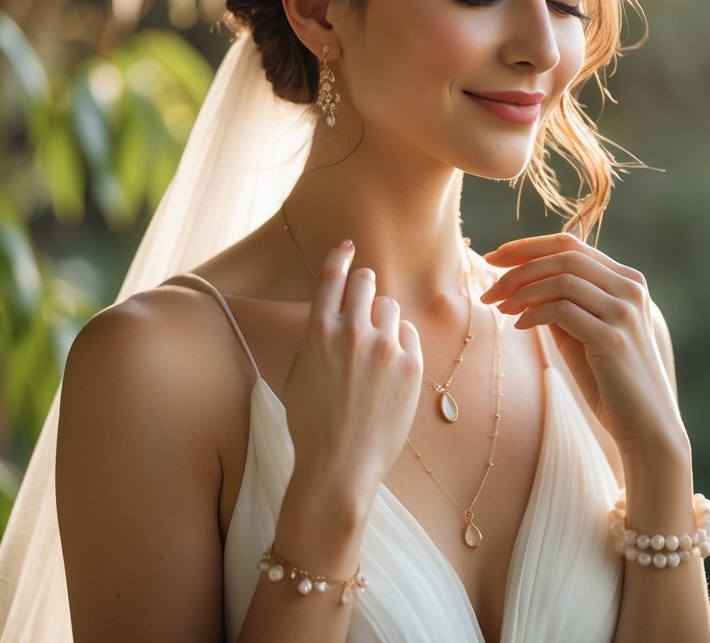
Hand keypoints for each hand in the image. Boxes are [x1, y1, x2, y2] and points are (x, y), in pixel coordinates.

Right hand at [283, 241, 423, 512]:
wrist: (339, 464)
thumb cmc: (311, 423)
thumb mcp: (298, 372)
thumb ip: (316, 337)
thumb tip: (332, 313)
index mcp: (318, 331)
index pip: (332, 277)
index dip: (340, 256)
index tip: (347, 247)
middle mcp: (352, 333)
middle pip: (366, 283)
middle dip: (364, 284)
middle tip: (364, 293)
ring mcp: (385, 349)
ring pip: (390, 308)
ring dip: (382, 319)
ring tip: (373, 348)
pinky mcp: (410, 366)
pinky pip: (408, 335)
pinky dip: (400, 342)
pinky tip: (389, 366)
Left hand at [480, 232, 684, 457]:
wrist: (646, 425)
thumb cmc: (609, 379)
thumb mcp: (583, 331)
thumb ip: (561, 302)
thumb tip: (520, 283)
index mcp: (626, 280)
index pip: (571, 244)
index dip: (527, 246)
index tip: (492, 257)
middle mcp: (630, 288)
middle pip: (564, 256)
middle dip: (517, 268)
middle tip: (488, 290)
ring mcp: (624, 312)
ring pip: (561, 279)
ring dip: (521, 291)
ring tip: (499, 309)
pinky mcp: (613, 339)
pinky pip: (562, 310)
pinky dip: (533, 313)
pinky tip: (519, 326)